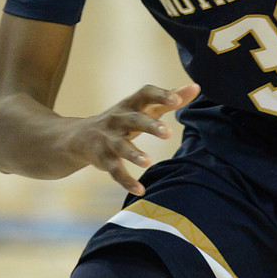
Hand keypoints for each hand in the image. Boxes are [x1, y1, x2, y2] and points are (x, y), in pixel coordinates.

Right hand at [65, 82, 199, 194]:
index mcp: (131, 104)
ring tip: (148, 161)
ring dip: (133, 154)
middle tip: (167, 132)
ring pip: (120, 147)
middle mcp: (118, 119)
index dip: (160, 95)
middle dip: (149, 125)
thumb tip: (196, 87)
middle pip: (134, 120)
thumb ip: (169, 99)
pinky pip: (115, 171)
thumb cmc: (123, 119)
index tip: (177, 99)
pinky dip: (126, 181)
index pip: (145, 94)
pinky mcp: (103, 159)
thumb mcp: (143, 107)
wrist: (80, 136)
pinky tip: (141, 190)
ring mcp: (108, 140)